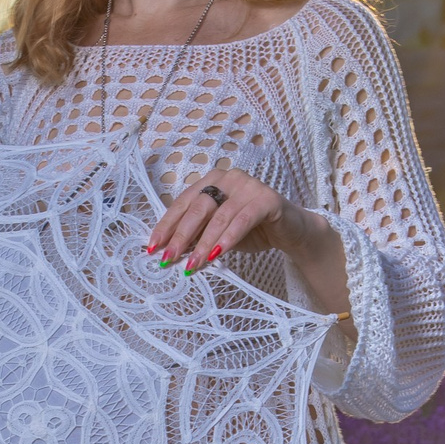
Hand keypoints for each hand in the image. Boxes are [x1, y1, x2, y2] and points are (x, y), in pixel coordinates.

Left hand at [147, 164, 297, 272]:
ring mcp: (248, 185)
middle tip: (169, 259)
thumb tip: (172, 251)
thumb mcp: (219, 234)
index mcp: (211, 181)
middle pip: (198, 208)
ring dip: (203, 244)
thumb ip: (199, 236)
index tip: (153, 248)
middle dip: (180, 236)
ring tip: (192, 265)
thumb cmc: (253, 230)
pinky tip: (218, 254)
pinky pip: (242, 220)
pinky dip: (228, 238)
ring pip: (219, 216)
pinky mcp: (267, 199)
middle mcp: (227, 178)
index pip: (183, 203)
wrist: (291, 232)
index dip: (167, 226)